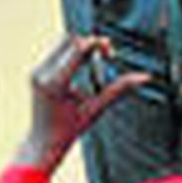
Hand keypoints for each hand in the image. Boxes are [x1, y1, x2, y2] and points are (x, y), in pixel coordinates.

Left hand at [15, 35, 149, 173]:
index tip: (110, 51)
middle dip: (91, 44)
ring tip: (98, 61)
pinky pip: (57, 52)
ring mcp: (36, 72)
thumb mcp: (96, 108)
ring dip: (83, 48)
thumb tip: (145, 77)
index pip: (77, 50)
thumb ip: (119, 89)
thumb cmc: (71, 129)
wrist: (43, 141)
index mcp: (55, 83)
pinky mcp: (36, 72)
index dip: (96, 44)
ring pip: (63, 43)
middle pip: (70, 41)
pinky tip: (85, 66)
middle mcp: (42, 74)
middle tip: (108, 55)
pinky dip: (73, 54)